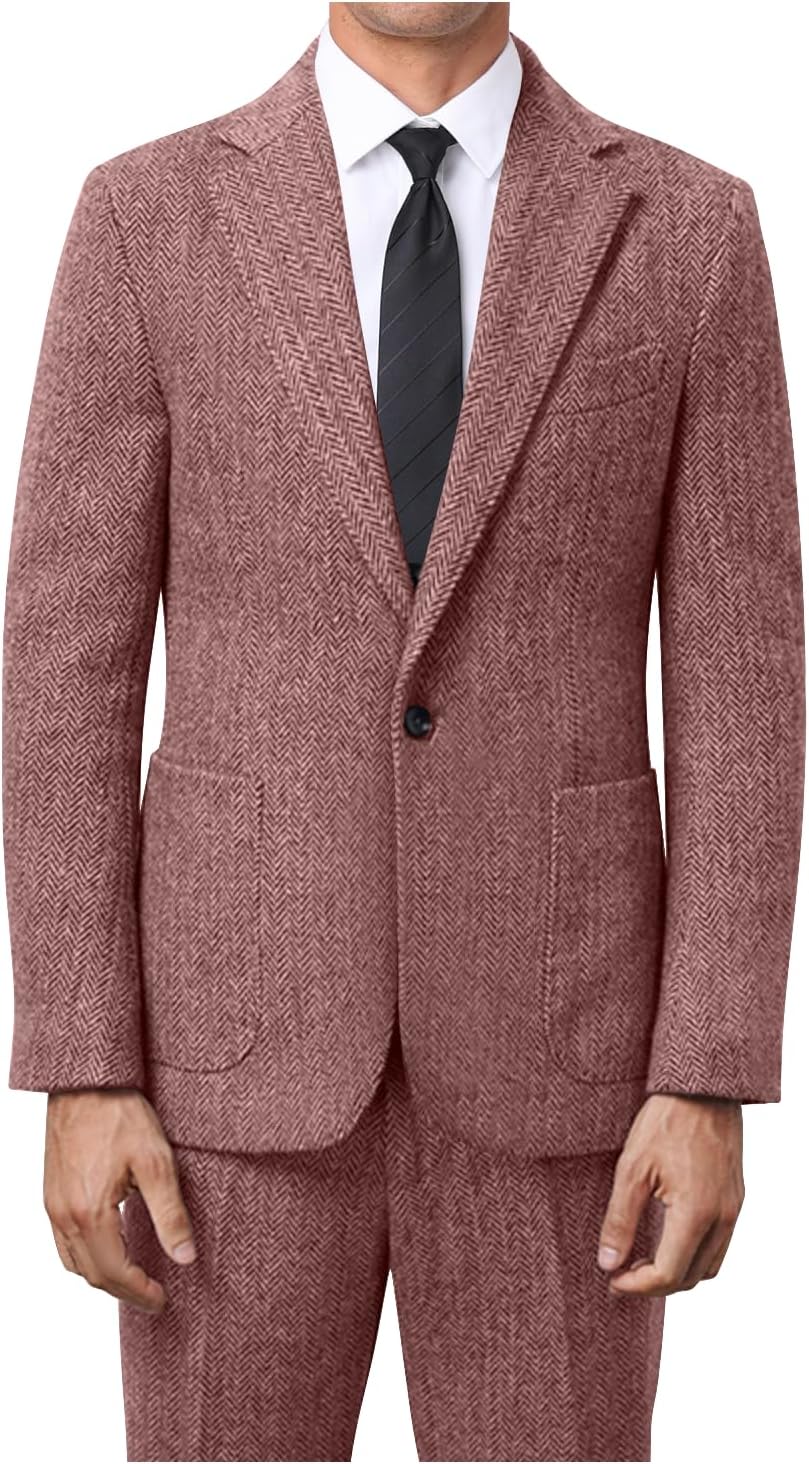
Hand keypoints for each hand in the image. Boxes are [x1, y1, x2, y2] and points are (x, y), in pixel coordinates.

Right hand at [44, 1087, 195, 1312]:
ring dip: (103, 1277)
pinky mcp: (50, 1193)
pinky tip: (107, 1249)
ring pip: (73, 1262)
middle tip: (154, 1295)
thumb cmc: (120, 1113)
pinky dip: (85, 1257)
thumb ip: (170, 1214)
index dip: (140, 1292)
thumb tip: (184, 1257)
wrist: (86, 1080)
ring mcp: (53, 1205)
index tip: (163, 1299)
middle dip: (124, 1291)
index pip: (114, 1272)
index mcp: (90, 1212)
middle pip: (92, 1274)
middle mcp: (64, 1214)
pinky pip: (63, 1242)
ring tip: (135, 1277)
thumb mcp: (156, 1162)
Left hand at [597, 1093, 743, 1295]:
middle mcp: (722, 1217)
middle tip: (622, 1273)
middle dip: (655, 1284)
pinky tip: (667, 1238)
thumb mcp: (632, 1168)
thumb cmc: (666, 1120)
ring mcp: (733, 1208)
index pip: (669, 1274)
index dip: (637, 1286)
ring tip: (642, 1260)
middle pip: (692, 1278)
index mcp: (696, 1212)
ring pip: (710, 1265)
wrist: (703, 1088)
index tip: (612, 1280)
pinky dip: (694, 1254)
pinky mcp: (736, 1197)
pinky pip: (720, 1244)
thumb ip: (619, 1220)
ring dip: (677, 1272)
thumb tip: (608, 1263)